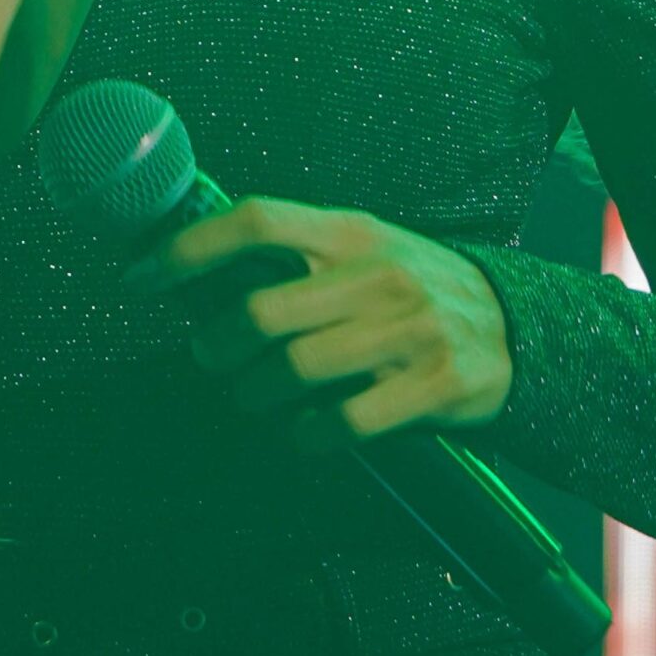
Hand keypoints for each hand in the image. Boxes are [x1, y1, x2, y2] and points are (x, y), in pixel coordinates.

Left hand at [122, 197, 513, 444]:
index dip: (188, 247)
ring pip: (293, 372)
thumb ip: (295, 256)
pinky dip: (306, 436)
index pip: (256, 219)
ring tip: (254, 398)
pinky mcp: (433, 386)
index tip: (139, 277)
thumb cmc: (412, 289)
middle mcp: (378, 274)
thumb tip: (195, 273)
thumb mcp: (363, 249)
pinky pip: (342, 423)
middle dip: (217, 347)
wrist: (517, 329)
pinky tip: (302, 433)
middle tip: (211, 359)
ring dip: (255, 396)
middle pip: (260, 312)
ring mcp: (409, 330)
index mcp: (351, 231)